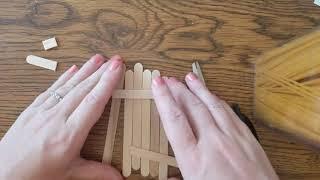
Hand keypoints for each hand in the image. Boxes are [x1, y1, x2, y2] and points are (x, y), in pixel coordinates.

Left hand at [0, 54, 123, 179]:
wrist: (3, 173)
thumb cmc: (34, 175)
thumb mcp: (69, 174)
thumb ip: (97, 172)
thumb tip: (118, 178)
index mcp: (68, 135)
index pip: (93, 102)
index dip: (107, 83)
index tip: (116, 68)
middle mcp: (56, 118)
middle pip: (83, 89)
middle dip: (102, 72)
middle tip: (115, 60)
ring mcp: (43, 111)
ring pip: (69, 85)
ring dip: (85, 70)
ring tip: (98, 59)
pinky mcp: (33, 109)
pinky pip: (52, 88)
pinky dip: (64, 77)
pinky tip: (73, 69)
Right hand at [152, 73, 278, 179]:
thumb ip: (178, 178)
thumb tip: (168, 177)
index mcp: (194, 160)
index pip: (174, 120)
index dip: (163, 99)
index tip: (157, 84)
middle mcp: (213, 144)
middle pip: (192, 107)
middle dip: (178, 90)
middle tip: (168, 78)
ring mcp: (233, 138)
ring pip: (213, 104)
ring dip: (199, 89)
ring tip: (189, 78)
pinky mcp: (248, 137)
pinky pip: (230, 112)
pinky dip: (219, 100)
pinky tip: (214, 95)